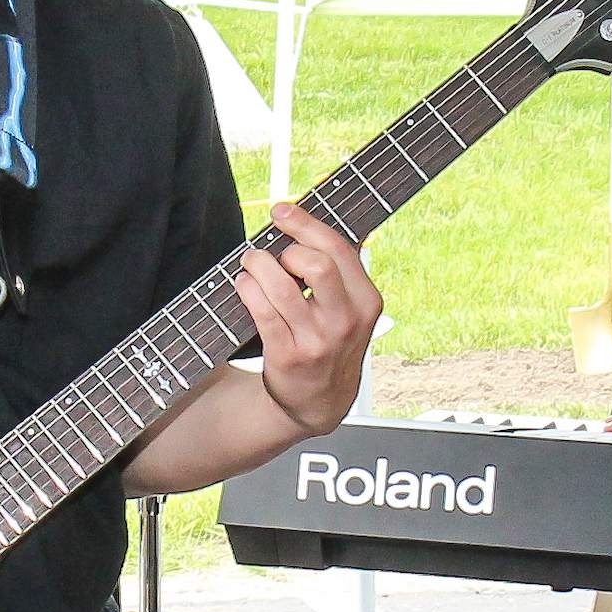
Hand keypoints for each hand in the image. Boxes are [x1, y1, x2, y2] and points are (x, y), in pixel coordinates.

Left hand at [235, 204, 381, 433]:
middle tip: (272, 255)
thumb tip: (310, 218)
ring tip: (251, 265)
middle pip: (316, 265)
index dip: (305, 223)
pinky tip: (245, 286)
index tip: (281, 211)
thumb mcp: (351, 308)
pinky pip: (261, 311)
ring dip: (258, 267)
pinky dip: (247, 290)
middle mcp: (346, 321)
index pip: (339, 248)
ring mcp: (317, 341)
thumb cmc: (330, 341)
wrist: (321, 400)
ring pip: (281, 287)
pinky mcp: (288, 356)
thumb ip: (340, 269)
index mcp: (366, 300)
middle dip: (285, 250)